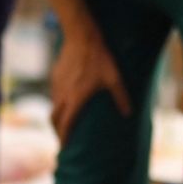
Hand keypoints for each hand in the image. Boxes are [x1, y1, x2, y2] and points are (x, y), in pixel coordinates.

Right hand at [50, 27, 130, 142]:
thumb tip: (129, 114)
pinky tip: (66, 103)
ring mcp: (57, 85)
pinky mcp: (55, 76)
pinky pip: (54, 95)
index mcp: (76, 99)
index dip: (64, 138)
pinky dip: (57, 103)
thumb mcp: (114, 78)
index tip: (65, 147)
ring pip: (53, 106)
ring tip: (65, 123)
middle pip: (54, 119)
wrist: (82, 36)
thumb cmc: (99, 58)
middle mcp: (63, 94)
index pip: (66, 124)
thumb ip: (121, 97)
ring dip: (57, 117)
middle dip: (57, 131)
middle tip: (63, 139)